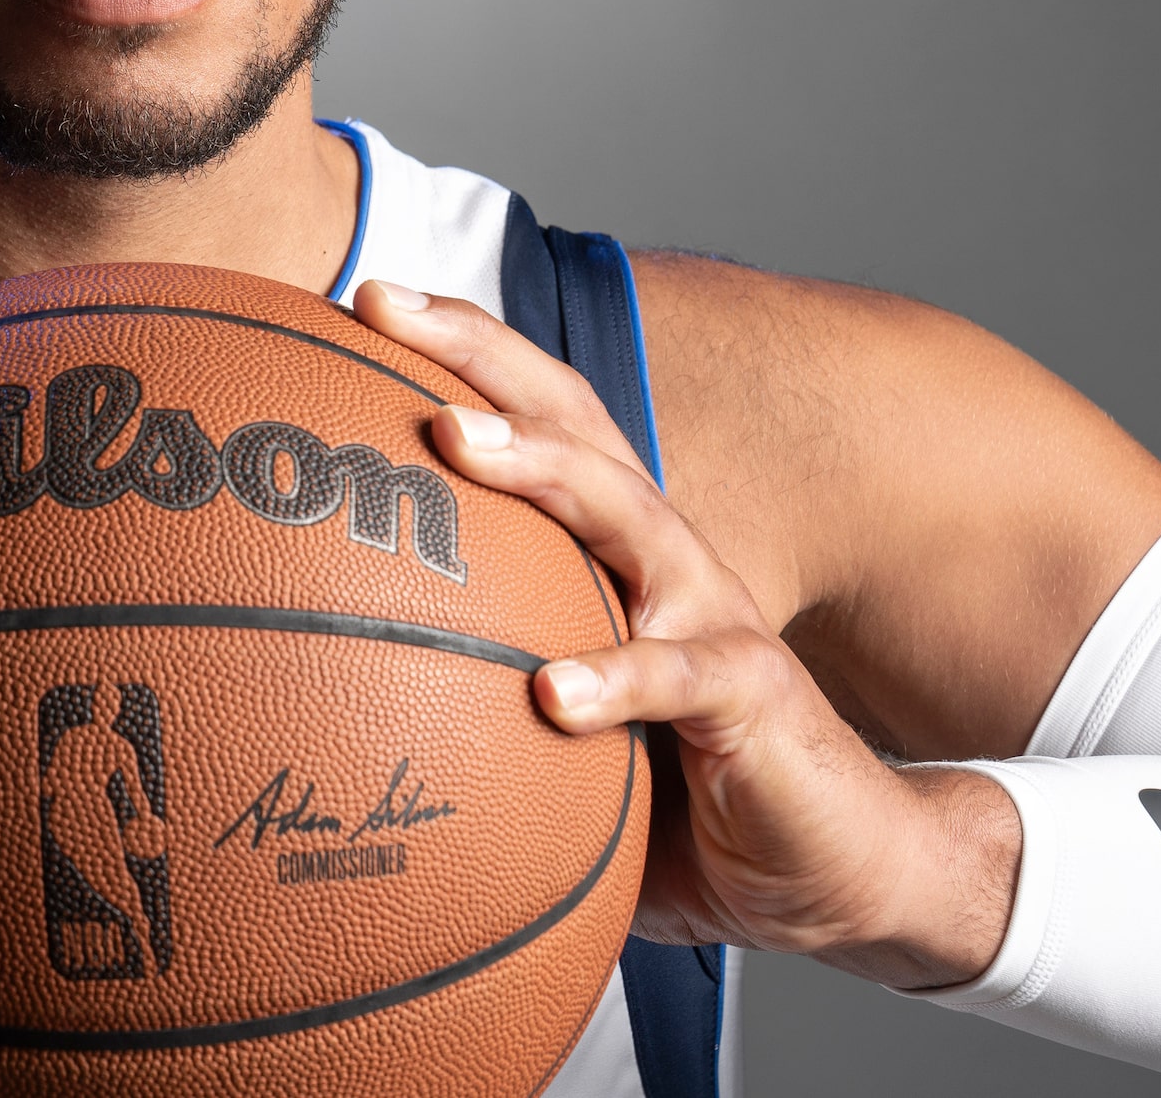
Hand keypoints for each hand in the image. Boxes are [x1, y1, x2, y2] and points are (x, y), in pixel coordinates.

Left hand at [350, 281, 1019, 989]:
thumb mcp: (555, 726)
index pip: (532, 420)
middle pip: (570, 423)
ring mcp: (709, 612)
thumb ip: (465, 692)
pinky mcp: (754, 691)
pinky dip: (615, 678)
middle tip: (385, 309)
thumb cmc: (677, 786)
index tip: (362, 300)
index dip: (456, 351)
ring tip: (456, 440)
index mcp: (607, 548)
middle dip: (478, 355)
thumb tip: (324, 694)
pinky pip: (678, 674)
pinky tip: (552, 692)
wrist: (836, 861)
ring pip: (624, 511)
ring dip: (540, 465)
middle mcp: (659, 554)